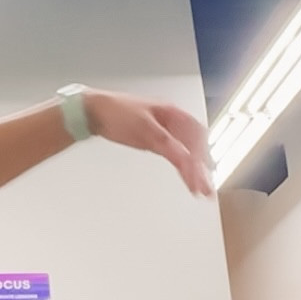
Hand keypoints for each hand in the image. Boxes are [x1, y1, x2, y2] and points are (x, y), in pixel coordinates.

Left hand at [83, 89, 213, 196]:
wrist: (96, 111)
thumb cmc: (117, 112)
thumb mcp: (144, 128)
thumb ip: (166, 143)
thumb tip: (183, 157)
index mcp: (174, 114)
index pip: (196, 137)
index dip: (200, 157)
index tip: (199, 175)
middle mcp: (172, 122)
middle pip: (195, 146)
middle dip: (201, 167)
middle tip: (205, 187)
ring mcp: (164, 132)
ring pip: (186, 151)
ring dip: (194, 169)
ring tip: (199, 188)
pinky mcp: (155, 141)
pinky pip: (174, 154)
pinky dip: (181, 166)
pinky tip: (186, 175)